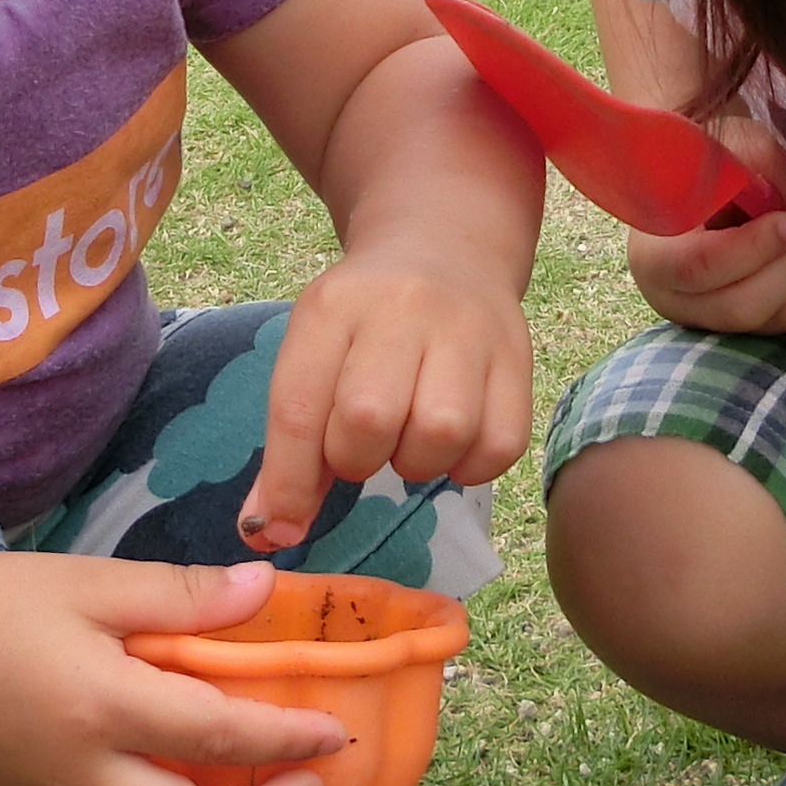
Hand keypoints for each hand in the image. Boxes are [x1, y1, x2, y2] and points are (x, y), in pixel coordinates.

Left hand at [239, 239, 537, 551]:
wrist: (444, 252)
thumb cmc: (364, 324)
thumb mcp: (314, 357)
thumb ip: (291, 446)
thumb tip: (267, 533)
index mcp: (332, 308)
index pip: (299, 407)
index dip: (288, 483)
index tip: (280, 529)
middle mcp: (401, 308)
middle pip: (369, 418)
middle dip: (357, 459)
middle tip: (361, 451)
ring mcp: (468, 329)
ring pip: (442, 432)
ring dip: (417, 463)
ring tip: (408, 442)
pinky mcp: (518, 357)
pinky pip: (498, 446)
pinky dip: (469, 466)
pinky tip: (453, 446)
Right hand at [626, 118, 785, 335]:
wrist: (728, 189)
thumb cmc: (717, 165)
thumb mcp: (729, 144)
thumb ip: (764, 157)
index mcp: (653, 257)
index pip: (697, 268)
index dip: (753, 246)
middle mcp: (683, 302)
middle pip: (746, 306)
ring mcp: (728, 324)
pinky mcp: (772, 329)